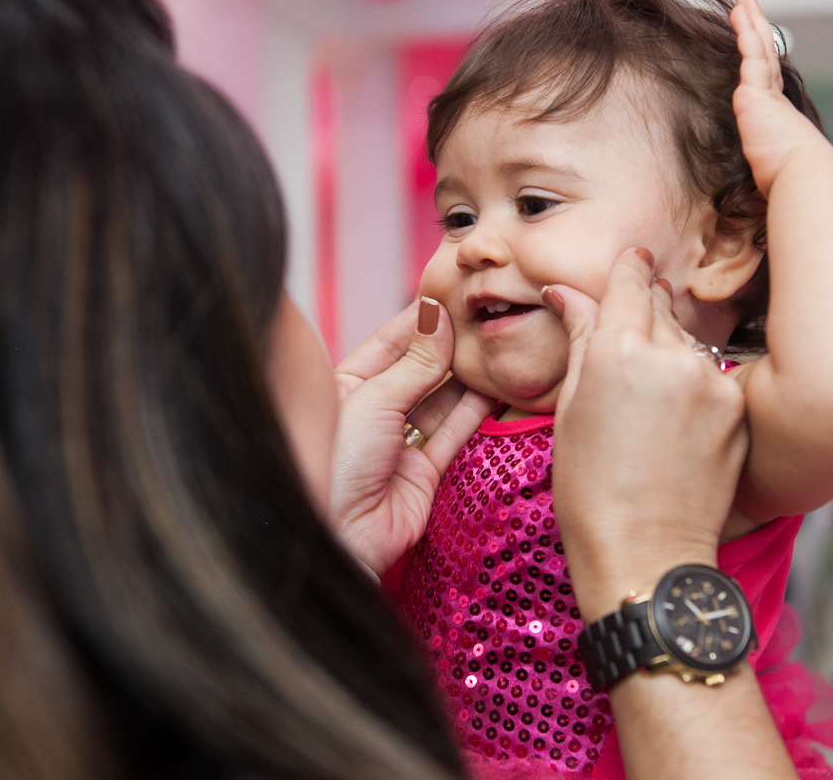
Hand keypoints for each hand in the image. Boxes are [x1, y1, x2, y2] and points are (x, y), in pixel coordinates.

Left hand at [331, 298, 495, 575]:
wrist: (336, 536)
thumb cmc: (334, 461)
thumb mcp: (374, 400)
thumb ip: (415, 364)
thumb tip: (440, 319)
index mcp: (345, 388)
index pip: (389, 343)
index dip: (420, 320)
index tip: (450, 296)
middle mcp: (373, 413)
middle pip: (419, 371)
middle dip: (449, 346)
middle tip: (484, 317)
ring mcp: (399, 445)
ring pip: (441, 402)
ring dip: (467, 377)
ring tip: (498, 344)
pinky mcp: (424, 475)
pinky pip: (454, 435)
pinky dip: (476, 412)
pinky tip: (496, 385)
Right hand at [543, 249, 749, 619]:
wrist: (647, 553)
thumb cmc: (591, 492)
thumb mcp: (569, 410)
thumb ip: (580, 341)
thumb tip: (568, 293)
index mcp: (617, 350)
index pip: (630, 280)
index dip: (628, 268)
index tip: (630, 262)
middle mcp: (670, 354)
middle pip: (660, 303)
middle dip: (643, 310)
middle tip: (627, 340)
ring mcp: (710, 380)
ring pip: (688, 339)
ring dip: (669, 349)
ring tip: (647, 397)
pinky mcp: (737, 406)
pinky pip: (712, 374)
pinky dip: (695, 383)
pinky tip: (676, 421)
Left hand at [729, 0, 832, 196]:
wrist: (806, 178)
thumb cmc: (791, 187)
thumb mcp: (771, 180)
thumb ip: (764, 180)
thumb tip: (758, 207)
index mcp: (780, 122)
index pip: (769, 86)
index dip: (763, 65)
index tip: (759, 51)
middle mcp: (777, 104)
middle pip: (766, 59)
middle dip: (758, 33)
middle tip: (751, 10)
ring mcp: (768, 96)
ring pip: (758, 49)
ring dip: (751, 23)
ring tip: (744, 2)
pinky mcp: (756, 91)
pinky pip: (750, 51)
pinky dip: (746, 29)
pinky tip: (740, 12)